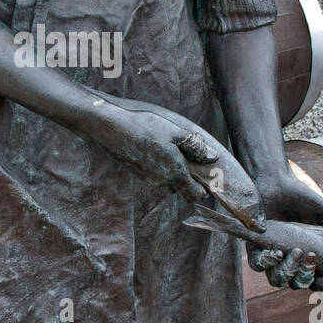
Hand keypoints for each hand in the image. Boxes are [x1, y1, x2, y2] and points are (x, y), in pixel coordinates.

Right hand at [94, 97, 261, 219]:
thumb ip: (196, 148)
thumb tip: (212, 158)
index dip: (204, 189)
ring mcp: (147, 178)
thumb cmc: (145, 127)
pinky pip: (155, 175)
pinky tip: (156, 148)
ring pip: (167, 181)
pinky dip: (160, 166)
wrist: (110, 127)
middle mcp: (161, 181)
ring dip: (174, 171)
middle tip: (192, 159)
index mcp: (174, 173)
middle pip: (181, 189)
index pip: (195, 195)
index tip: (207, 177)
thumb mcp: (176, 133)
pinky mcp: (137, 172)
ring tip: (173, 149)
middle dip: (189, 179)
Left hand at [248, 168, 322, 291]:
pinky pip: (258, 263)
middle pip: (296, 283)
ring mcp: (272, 254)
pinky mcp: (255, 246)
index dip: (320, 284)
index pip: (314, 280)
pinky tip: (276, 252)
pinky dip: (268, 261)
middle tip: (310, 257)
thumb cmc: (301, 197)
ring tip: (296, 252)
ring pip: (277, 279)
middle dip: (305, 276)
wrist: (277, 182)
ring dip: (288, 270)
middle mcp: (289, 259)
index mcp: (306, 255)